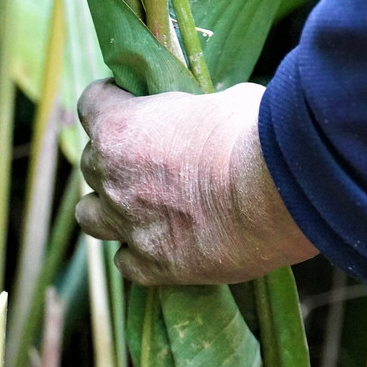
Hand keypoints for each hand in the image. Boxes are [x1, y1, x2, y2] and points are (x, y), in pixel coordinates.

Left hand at [76, 80, 317, 284]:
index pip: (91, 104)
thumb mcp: (222, 100)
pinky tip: (165, 246)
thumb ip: (195, 109)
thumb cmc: (254, 137)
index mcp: (122, 127)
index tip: (130, 103)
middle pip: (91, 164)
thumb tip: (205, 115)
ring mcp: (130, 226)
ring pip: (91, 217)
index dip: (111, 102)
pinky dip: (140, 255)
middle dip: (115, 160)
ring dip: (109, 210)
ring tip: (140, 208)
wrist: (276, 196)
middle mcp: (113, 178)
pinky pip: (126, 264)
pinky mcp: (155, 266)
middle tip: (149, 161)